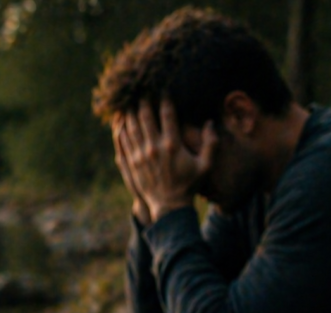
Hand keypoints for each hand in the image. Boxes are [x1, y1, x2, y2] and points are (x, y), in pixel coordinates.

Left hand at [112, 99, 217, 223]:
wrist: (170, 206)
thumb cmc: (189, 185)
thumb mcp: (205, 165)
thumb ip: (211, 143)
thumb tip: (210, 123)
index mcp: (173, 145)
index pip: (167, 114)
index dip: (165, 98)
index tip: (163, 88)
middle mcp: (154, 148)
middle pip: (145, 117)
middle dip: (144, 100)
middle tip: (142, 89)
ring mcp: (140, 156)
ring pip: (131, 127)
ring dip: (130, 111)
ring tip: (129, 100)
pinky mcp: (131, 164)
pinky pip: (123, 142)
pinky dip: (120, 129)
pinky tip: (120, 120)